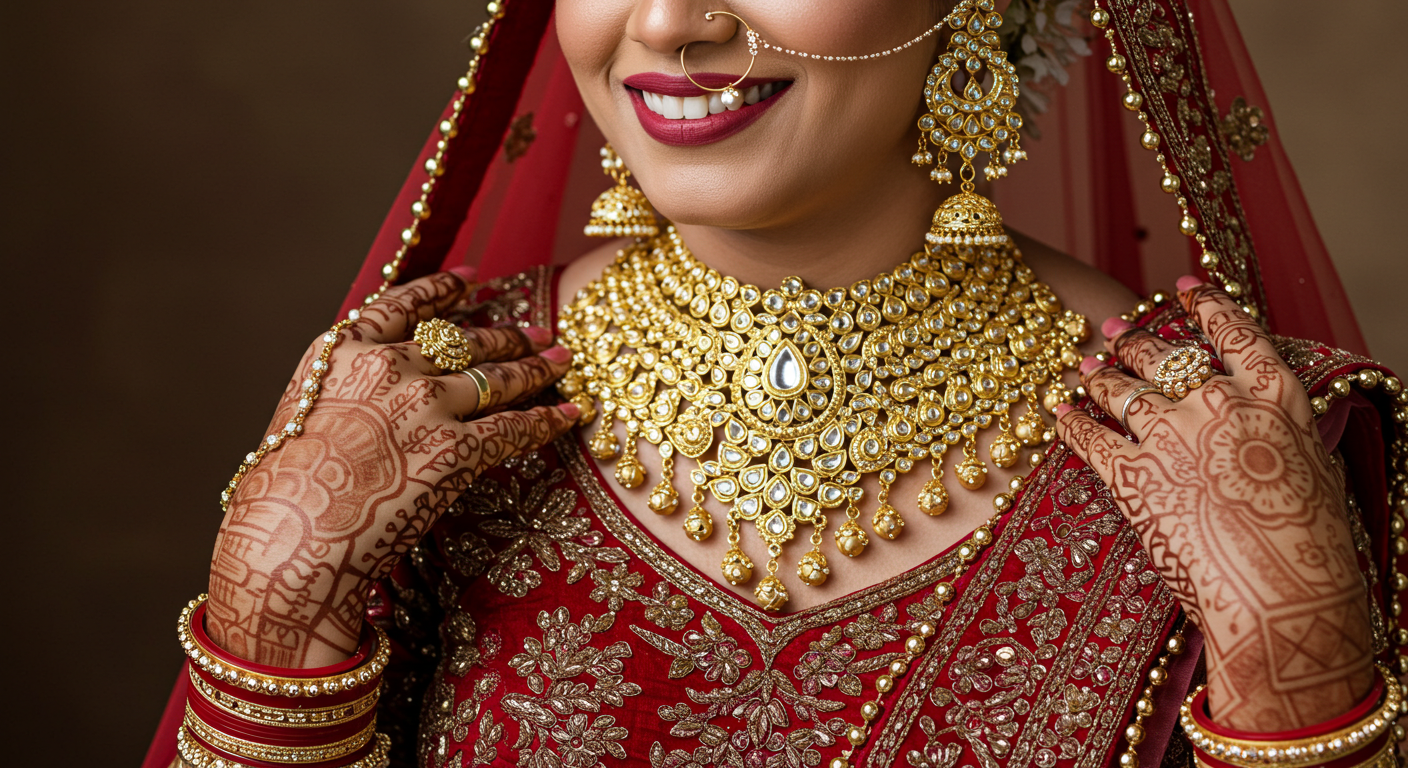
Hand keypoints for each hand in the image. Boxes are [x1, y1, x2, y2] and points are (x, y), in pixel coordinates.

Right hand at [206, 269, 578, 667]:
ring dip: (536, 367)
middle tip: (538, 331)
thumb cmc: (285, 491)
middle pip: (462, 341)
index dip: (443, 290)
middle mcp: (389, 366)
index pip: (403, 304)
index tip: (472, 278)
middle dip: (507, 334)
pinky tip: (568, 414)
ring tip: (562, 359)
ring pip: (496, 378)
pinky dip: (546, 421)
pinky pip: (513, 428)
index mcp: (344, 350)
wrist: (289, 535)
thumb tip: (374, 392)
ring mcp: (426, 405)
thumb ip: (345, 392)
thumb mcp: (302, 415)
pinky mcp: (456, 450)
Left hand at [1054, 279, 1372, 730]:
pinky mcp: (1134, 476)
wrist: (1283, 599)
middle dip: (1135, 343)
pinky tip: (1058, 413)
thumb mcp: (1312, 474)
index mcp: (1275, 402)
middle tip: (1112, 331)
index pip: (1236, 334)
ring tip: (1083, 368)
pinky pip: (1091, 437)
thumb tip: (1257, 427)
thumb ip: (1277, 439)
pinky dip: (1071, 422)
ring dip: (1099, 378)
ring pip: (1123, 392)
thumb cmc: (1311, 551)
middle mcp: (1221, 406)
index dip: (1207, 306)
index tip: (1182, 288)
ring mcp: (1174, 438)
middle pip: (1168, 361)